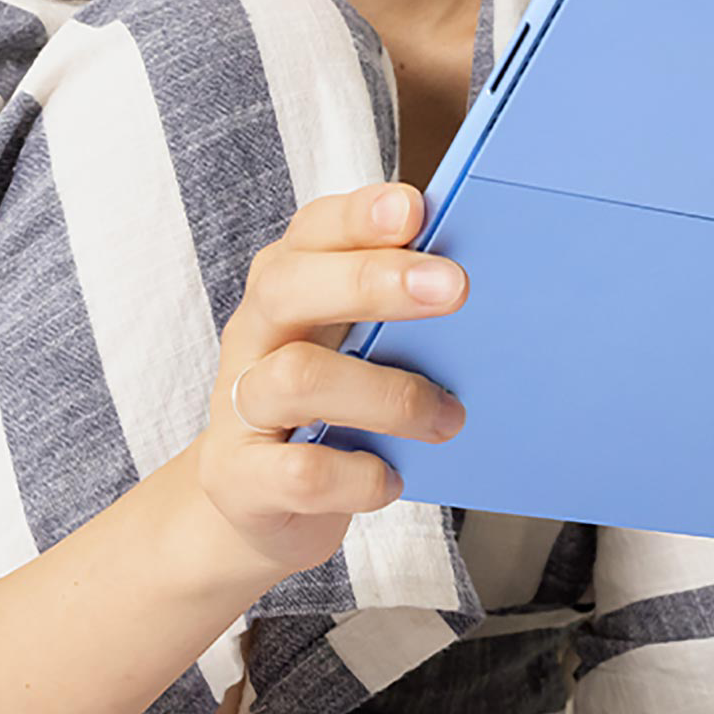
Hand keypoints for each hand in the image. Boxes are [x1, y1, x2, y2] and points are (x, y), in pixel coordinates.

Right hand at [162, 178, 469, 591]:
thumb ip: (396, 314)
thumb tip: (473, 286)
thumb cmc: (328, 413)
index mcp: (286, 289)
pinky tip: (390, 477)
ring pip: (299, 378)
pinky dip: (359, 474)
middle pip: (289, 285)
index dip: (357, 216)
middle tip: (455, 289)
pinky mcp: (240, 477)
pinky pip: (301, 471)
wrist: (255, 504)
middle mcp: (254, 336)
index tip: (415, 208)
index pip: (309, 233)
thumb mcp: (354, 350)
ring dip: (388, 395)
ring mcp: (240, 407)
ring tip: (447, 417)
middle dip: (371, 281)